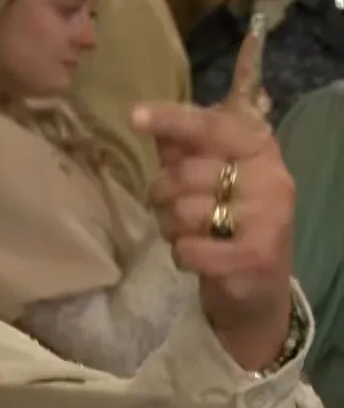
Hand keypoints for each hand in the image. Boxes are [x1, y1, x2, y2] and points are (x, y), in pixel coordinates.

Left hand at [138, 31, 293, 368]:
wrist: (257, 294)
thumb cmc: (225, 227)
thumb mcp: (209, 181)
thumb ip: (183, 147)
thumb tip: (144, 113)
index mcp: (259, 148)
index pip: (214, 124)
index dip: (174, 121)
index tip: (135, 118)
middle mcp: (272, 176)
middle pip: (181, 174)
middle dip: (165, 196)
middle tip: (180, 212)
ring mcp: (269, 217)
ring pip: (181, 211)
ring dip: (172, 228)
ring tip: (194, 237)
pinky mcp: (257, 257)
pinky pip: (189, 248)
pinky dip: (183, 256)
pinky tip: (201, 262)